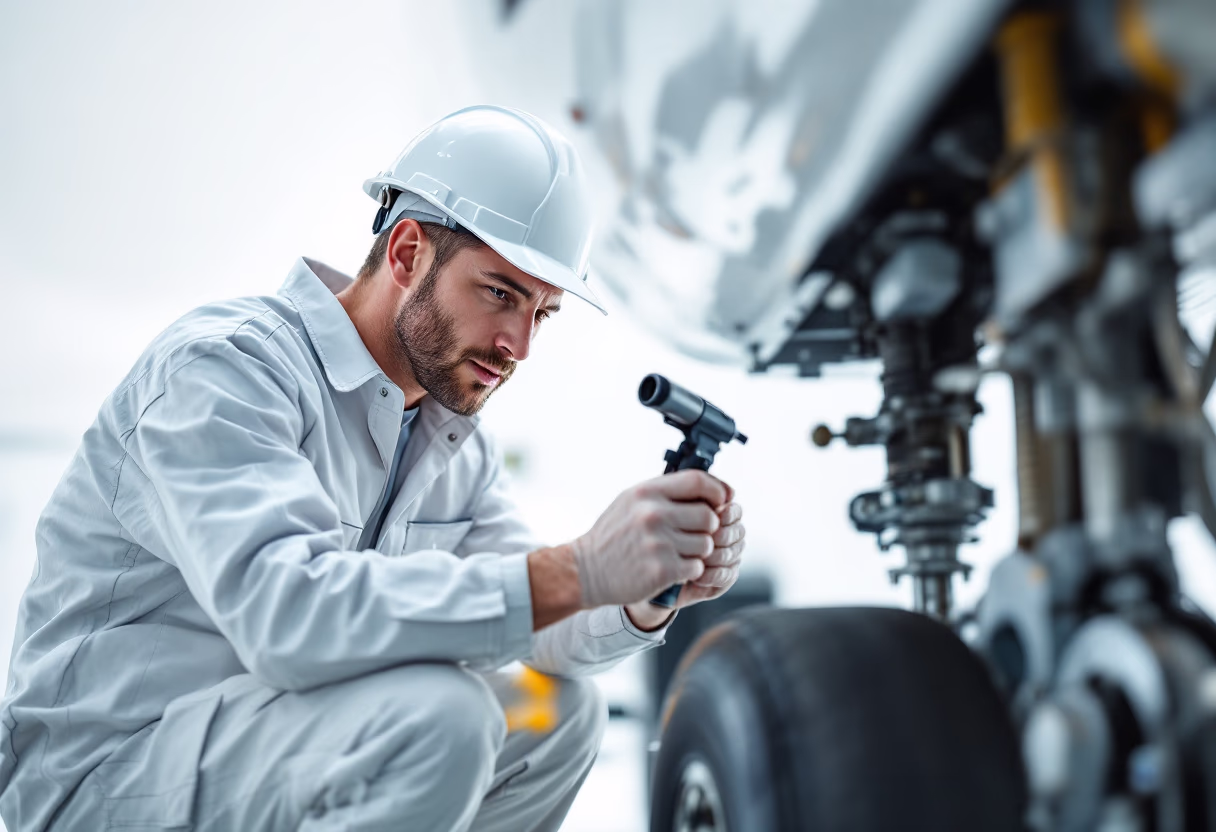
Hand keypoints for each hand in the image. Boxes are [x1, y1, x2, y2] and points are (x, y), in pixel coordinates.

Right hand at [570, 470, 727, 607]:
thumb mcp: (631, 501)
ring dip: (699, 551)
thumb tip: (708, 486)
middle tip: (695, 533)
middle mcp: (654, 515)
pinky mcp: (662, 571)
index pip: (698, 481)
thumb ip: (665, 491)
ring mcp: (659, 544)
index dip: (718, 490)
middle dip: (708, 527)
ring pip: (706, 544)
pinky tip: (674, 568)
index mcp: (647, 493)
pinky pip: (697, 567)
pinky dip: (690, 570)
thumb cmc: (612, 535)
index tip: (724, 499)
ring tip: (680, 552)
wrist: (586, 570)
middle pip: (709, 516)